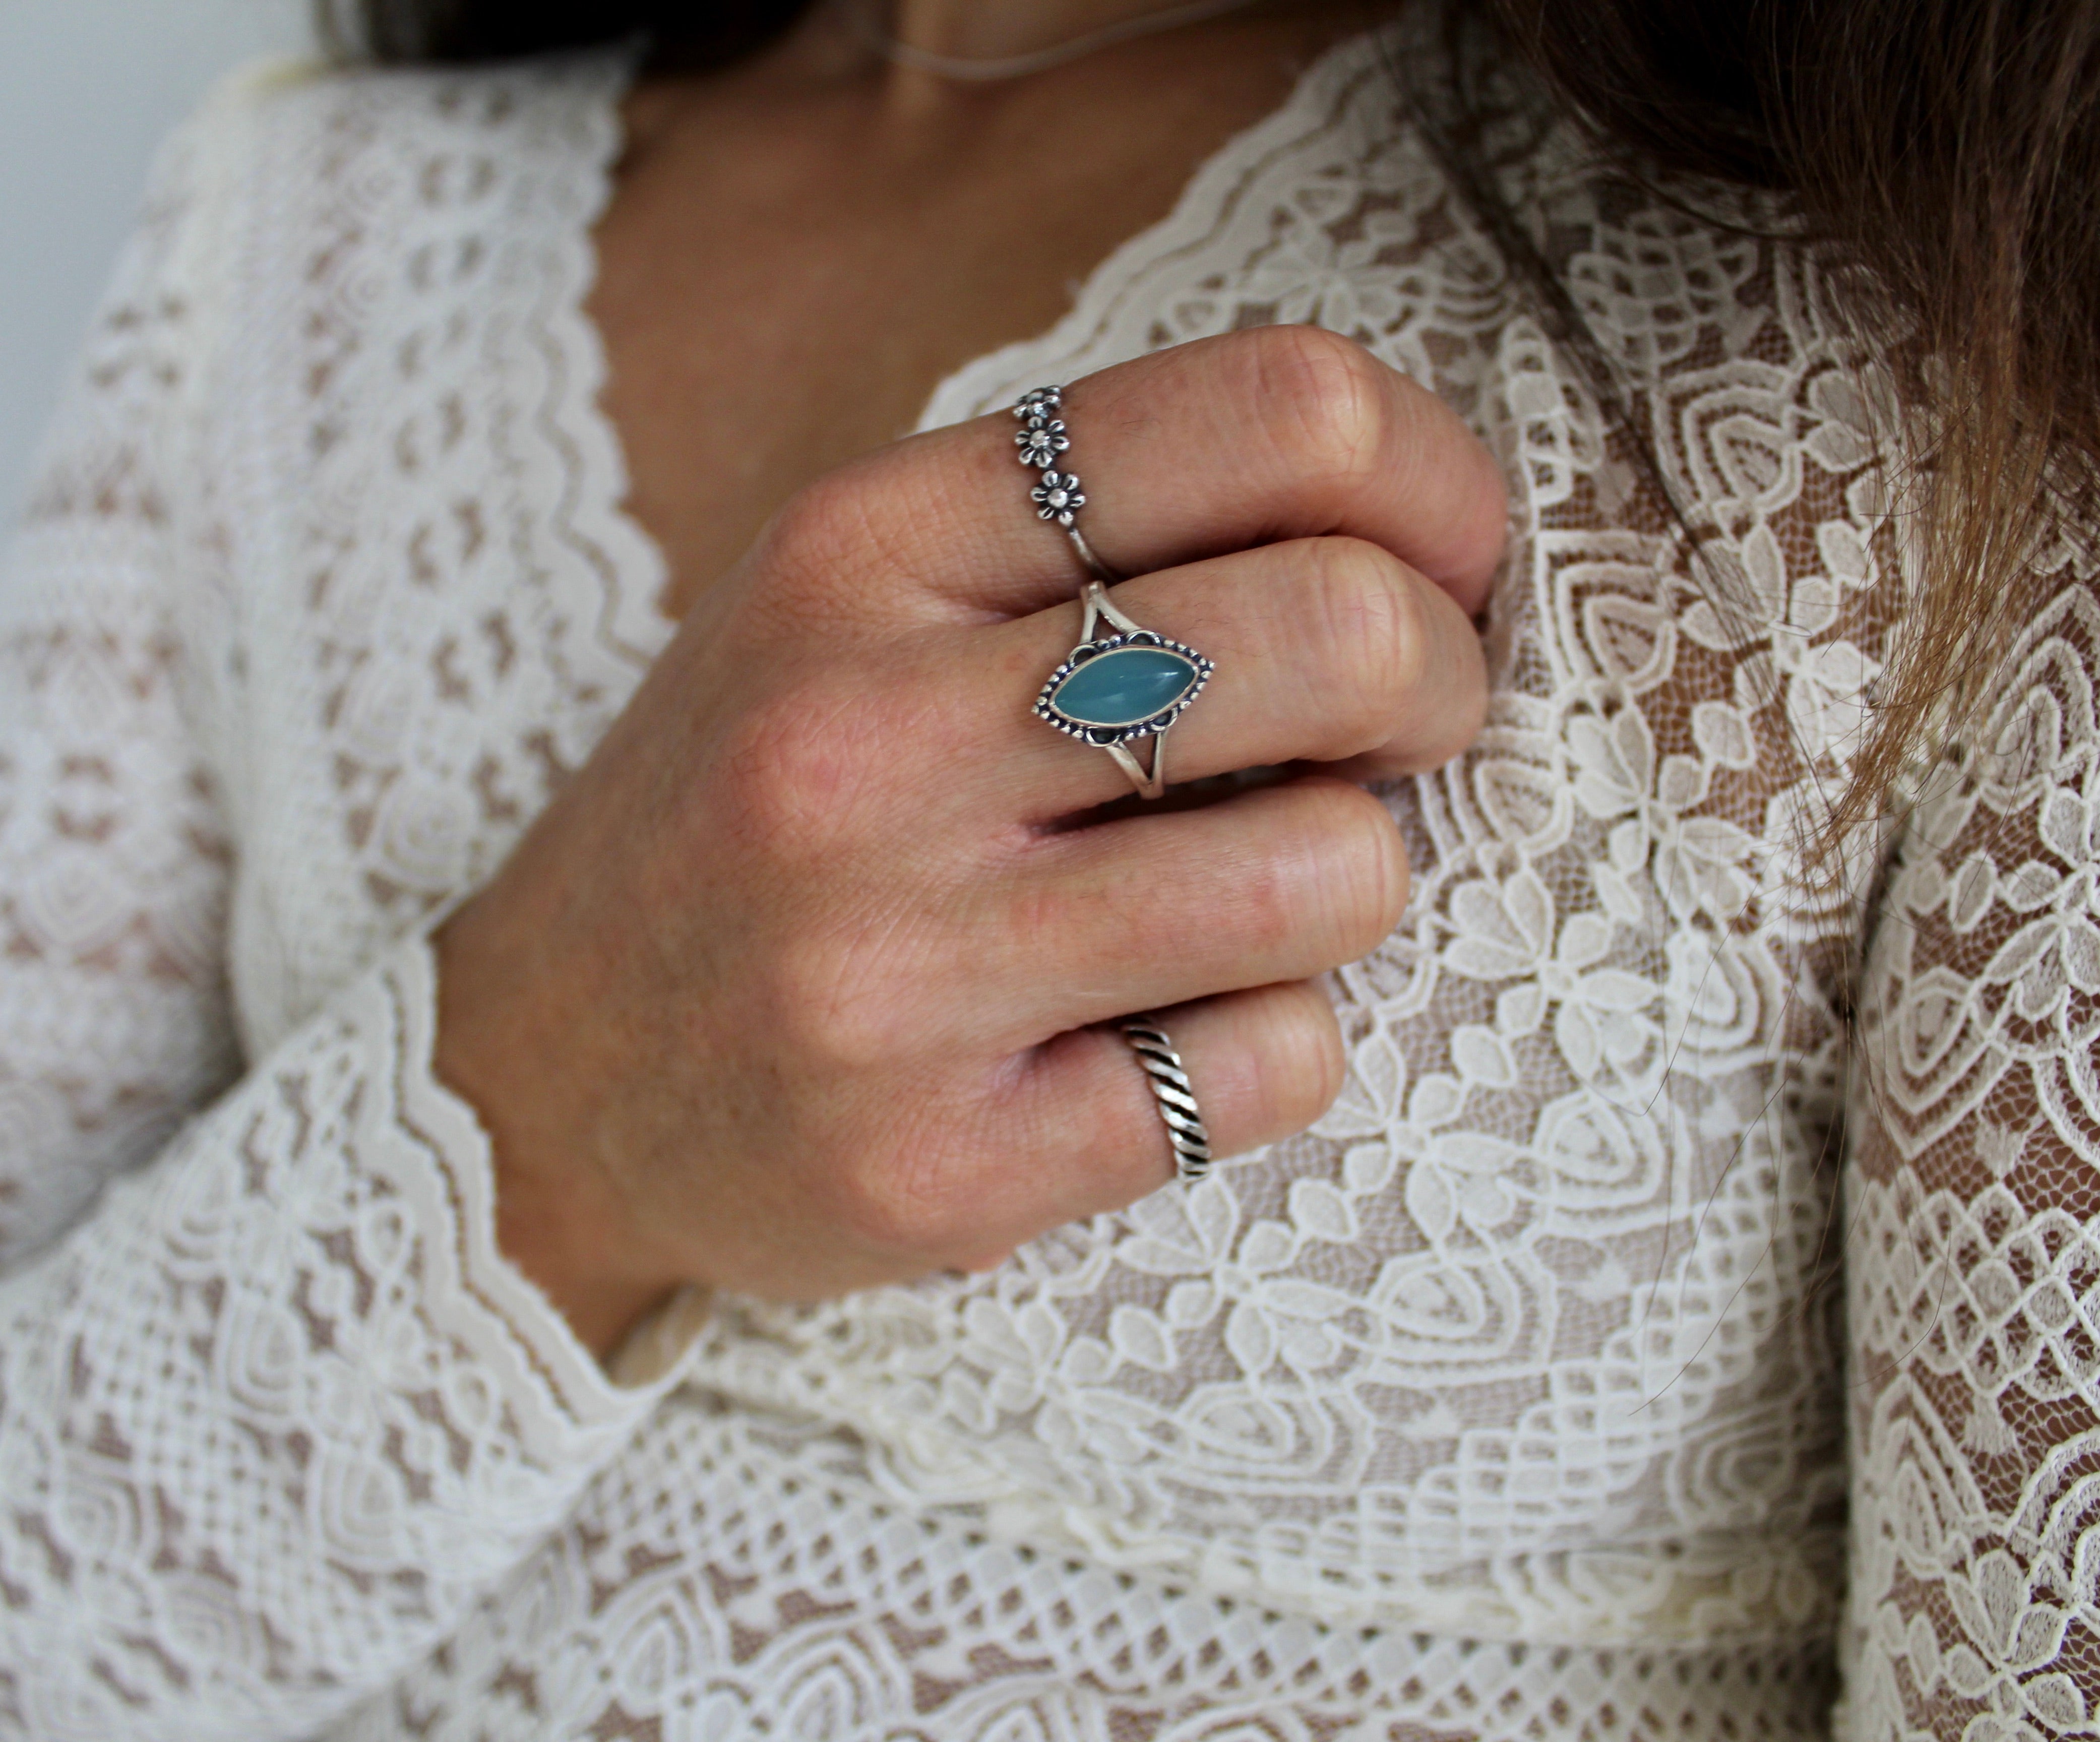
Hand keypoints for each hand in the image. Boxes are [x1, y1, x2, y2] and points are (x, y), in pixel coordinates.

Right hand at [433, 326, 1503, 1354]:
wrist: (539, 1077)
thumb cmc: (756, 813)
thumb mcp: (859, 599)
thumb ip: (1093, 536)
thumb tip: (1410, 539)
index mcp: (864, 545)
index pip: (1266, 413)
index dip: (1432, 478)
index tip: (1446, 560)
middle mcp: (865, 737)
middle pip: (1341, 630)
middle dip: (1444, 678)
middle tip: (1405, 727)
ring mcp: (893, 965)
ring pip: (1331, 871)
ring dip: (1354, 878)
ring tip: (1259, 890)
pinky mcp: (942, 1162)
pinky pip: (1270, 1068)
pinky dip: (1273, 1044)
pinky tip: (1163, 1034)